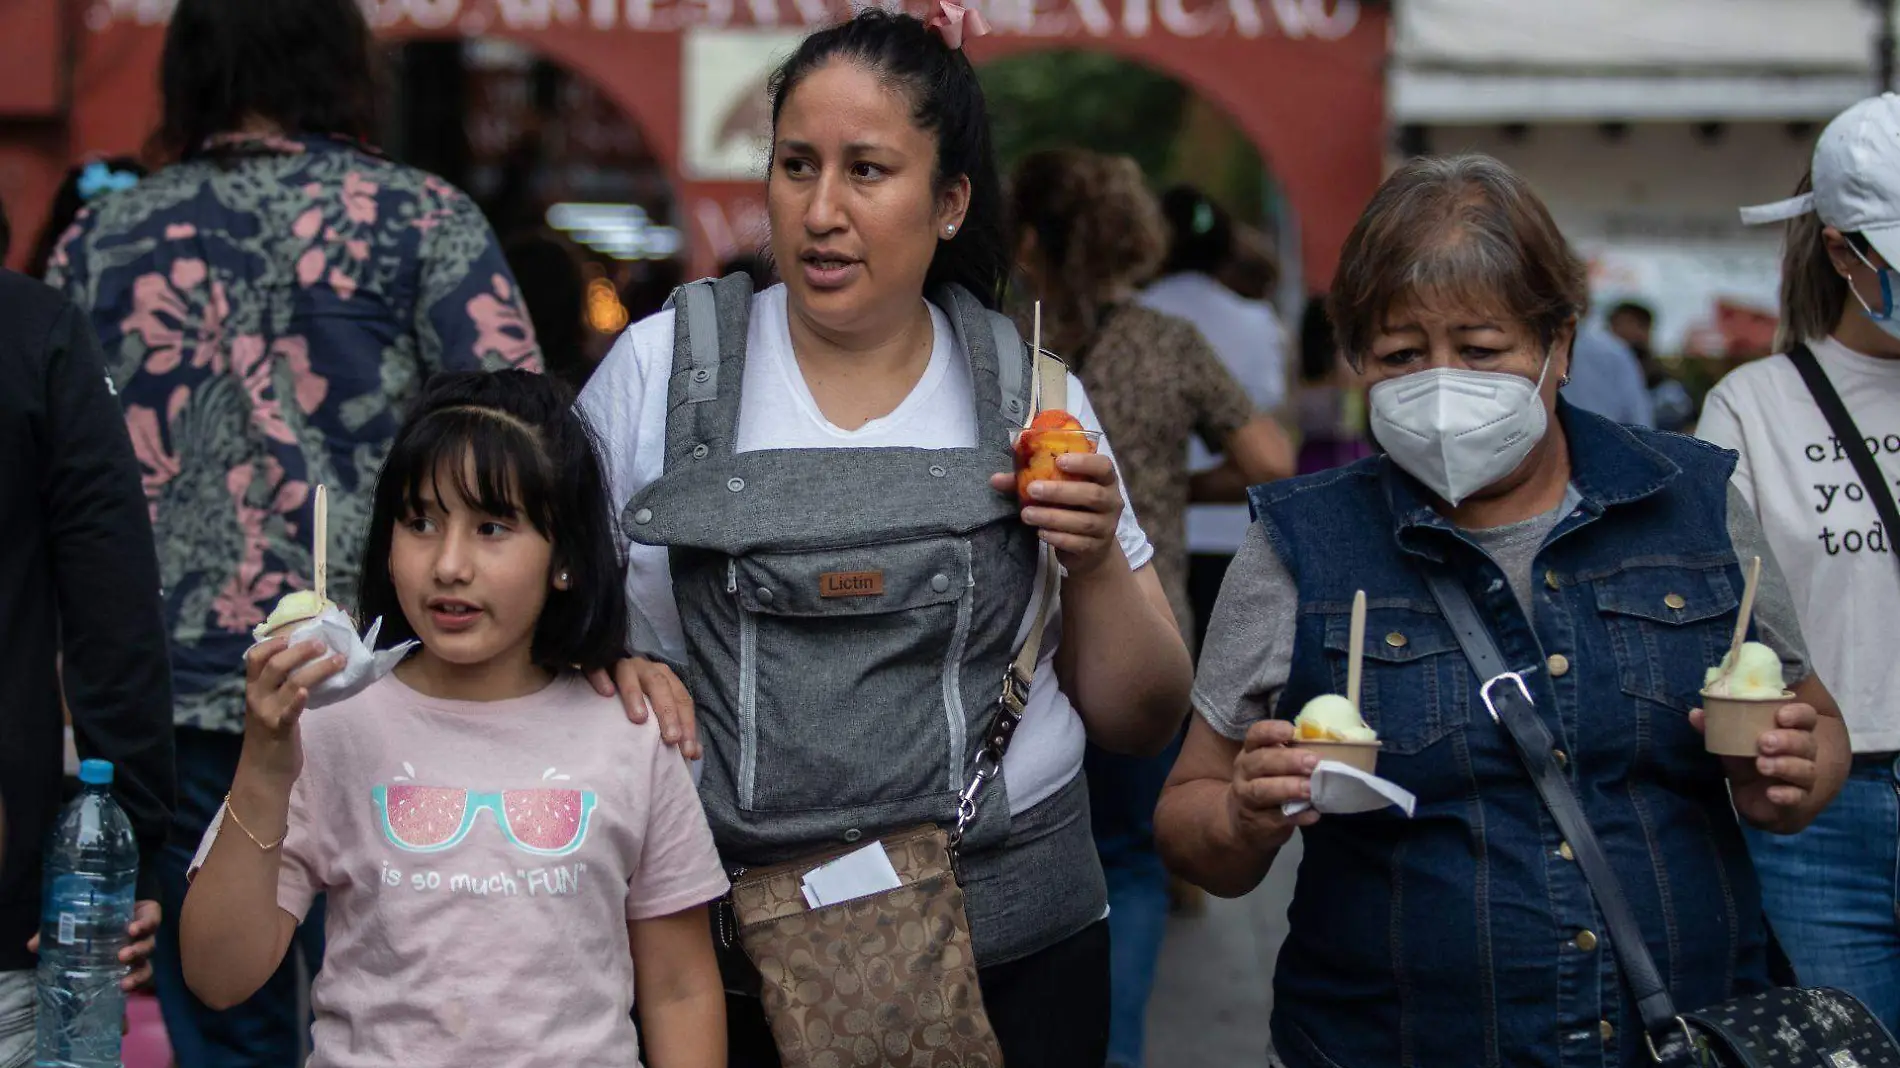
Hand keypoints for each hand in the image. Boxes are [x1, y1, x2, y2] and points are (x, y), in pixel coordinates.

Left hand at [25, 899, 157, 990]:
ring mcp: (139, 955)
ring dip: (138, 972)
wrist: (93, 932)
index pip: (152, 916)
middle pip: (150, 943)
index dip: (146, 922)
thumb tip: (33, 945)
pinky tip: (123, 991)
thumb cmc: (91, 919)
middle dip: (138, 950)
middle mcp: (141, 936)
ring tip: (124, 982)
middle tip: (122, 956)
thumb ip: (59, 928)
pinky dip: (135, 986)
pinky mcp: (134, 970)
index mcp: (136, 916)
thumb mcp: (77, 919)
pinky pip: (141, 979)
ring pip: (147, 963)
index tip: (131, 929)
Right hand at [242, 638, 344, 777]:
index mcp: (253, 689)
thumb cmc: (270, 736)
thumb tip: (306, 663)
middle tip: (322, 643)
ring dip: (317, 669)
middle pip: (275, 665)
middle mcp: (257, 697)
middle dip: (300, 651)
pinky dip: (298, 701)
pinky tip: (307, 692)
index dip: (271, 643)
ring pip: (291, 683)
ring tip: (338, 659)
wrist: (263, 772)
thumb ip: (279, 687)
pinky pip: (289, 713)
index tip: (291, 635)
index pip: (254, 658)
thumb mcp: (269, 706)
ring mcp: (267, 713)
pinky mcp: (280, 730)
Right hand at [588, 657, 699, 758]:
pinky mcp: (597, 663)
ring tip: (639, 719)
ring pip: (631, 674)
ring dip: (635, 695)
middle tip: (671, 739)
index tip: (688, 752)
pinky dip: (603, 677)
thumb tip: (694, 754)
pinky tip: (606, 692)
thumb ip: (675, 728)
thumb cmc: (634, 699)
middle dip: (668, 713)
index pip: (682, 700)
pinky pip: (599, 667)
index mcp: (664, 678)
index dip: (688, 725)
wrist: (603, 670)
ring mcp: (621, 664)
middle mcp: (646, 668)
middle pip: (660, 686)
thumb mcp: (656, 711)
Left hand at [989, 452, 1125, 577]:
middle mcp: (1111, 501)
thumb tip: (995, 480)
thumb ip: (1028, 482)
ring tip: (1027, 514)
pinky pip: (1078, 542)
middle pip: (1092, 494)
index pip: (1103, 466)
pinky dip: (1057, 538)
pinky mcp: (1096, 547)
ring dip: (1052, 517)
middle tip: (1032, 489)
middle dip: (1060, 491)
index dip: (1084, 462)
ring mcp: (1106, 526)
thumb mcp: (1056, 491)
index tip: (1059, 460)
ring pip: (1082, 521)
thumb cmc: (1072, 508)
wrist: (1091, 548)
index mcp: (1105, 480)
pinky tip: (1040, 533)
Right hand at [1227, 720, 1319, 850]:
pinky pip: (1278, 817)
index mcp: (1251, 752)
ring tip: (1311, 789)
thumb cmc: (1266, 783)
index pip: (1255, 735)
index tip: (1291, 730)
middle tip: (1312, 763)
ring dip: (1289, 788)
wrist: (1241, 822)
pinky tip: (1313, 813)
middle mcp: (1245, 772)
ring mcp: (1248, 798)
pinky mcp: (1259, 821)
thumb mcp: (1270, 766)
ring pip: (1262, 790)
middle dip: (1288, 761)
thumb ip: (1290, 755)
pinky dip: (1297, 815)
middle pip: (1261, 762)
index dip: (1271, 731)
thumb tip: (1327, 747)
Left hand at [1690, 702, 1820, 825]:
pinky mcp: (1798, 800)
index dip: (1798, 714)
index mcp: (1791, 730)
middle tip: (1763, 742)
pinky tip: (1772, 793)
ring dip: (1785, 765)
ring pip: (1805, 769)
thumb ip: (1717, 728)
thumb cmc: (1748, 760)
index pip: (1805, 717)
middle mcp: (1803, 752)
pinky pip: (1798, 797)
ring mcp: (1803, 777)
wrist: (1754, 797)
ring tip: (1762, 764)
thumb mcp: (1732, 742)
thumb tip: (1695, 714)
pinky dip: (1787, 795)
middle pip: (1806, 742)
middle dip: (1787, 741)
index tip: (1780, 716)